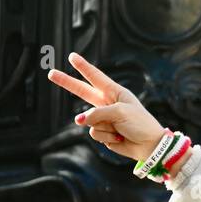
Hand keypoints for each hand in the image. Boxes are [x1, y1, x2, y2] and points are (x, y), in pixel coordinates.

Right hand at [46, 52, 167, 163]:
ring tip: (120, 129)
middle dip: (67, 82)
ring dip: (104, 127)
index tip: (72, 56)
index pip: (96, 77)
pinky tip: (119, 138)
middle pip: (82, 91)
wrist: (150, 145)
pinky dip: (106, 137)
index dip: (83, 67)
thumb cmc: (140, 124)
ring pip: (89, 121)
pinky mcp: (103, 132)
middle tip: (51, 73)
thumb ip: (97, 113)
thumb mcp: (120, 112)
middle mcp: (108, 104)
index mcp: (116, 93)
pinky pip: (94, 133)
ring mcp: (104, 118)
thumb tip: (78, 120)